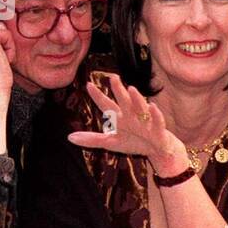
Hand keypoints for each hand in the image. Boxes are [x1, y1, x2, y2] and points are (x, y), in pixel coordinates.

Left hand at [67, 74, 186, 174]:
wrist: (158, 150)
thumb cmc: (135, 142)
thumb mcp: (111, 142)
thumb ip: (91, 139)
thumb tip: (69, 137)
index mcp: (119, 118)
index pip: (106, 105)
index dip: (97, 96)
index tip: (88, 85)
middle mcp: (131, 115)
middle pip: (123, 101)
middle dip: (118, 90)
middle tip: (112, 77)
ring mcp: (145, 121)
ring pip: (140, 107)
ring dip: (136, 98)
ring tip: (131, 89)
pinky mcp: (158, 129)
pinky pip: (157, 120)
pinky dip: (155, 114)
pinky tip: (152, 107)